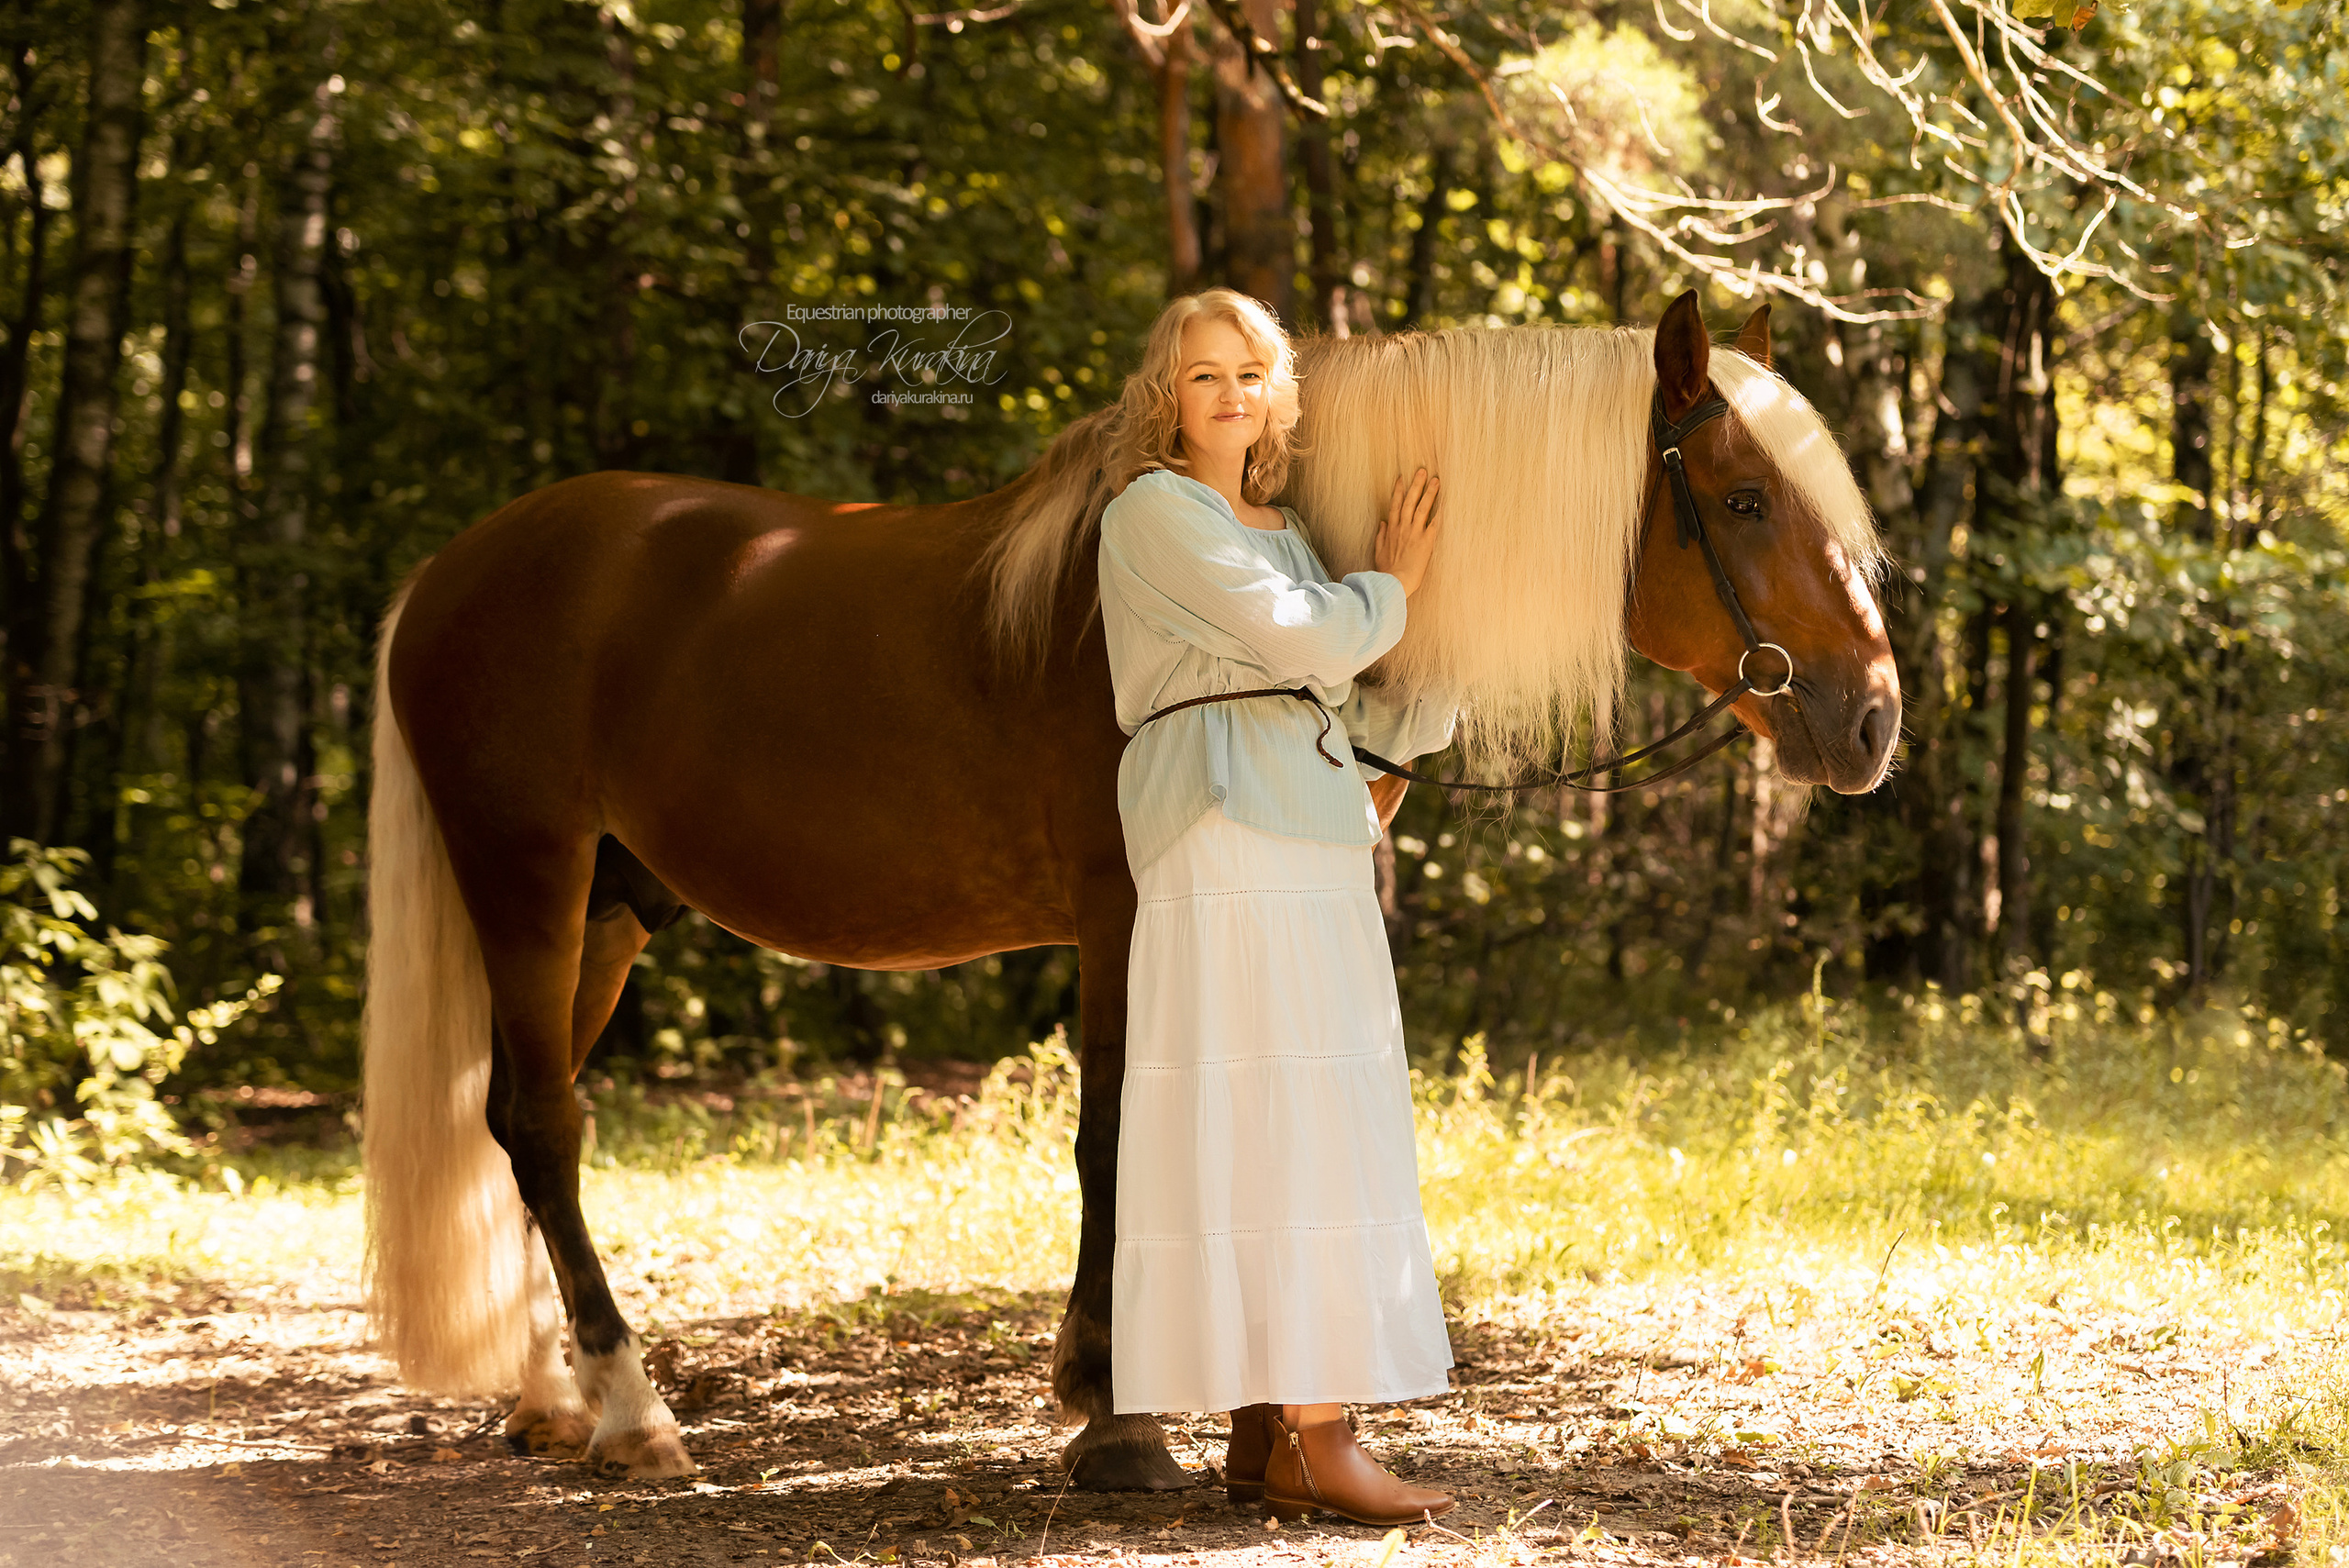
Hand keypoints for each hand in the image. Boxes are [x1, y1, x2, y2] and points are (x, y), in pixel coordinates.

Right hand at [1374, 467, 1440, 597]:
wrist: (1394, 582)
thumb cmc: (1386, 571)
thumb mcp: (1379, 552)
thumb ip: (1381, 536)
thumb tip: (1382, 523)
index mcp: (1391, 530)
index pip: (1395, 505)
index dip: (1398, 490)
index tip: (1401, 478)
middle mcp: (1403, 527)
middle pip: (1409, 501)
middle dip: (1416, 485)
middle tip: (1422, 470)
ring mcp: (1414, 533)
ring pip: (1422, 507)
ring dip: (1429, 493)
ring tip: (1436, 480)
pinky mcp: (1426, 541)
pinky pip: (1434, 523)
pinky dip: (1440, 512)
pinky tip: (1446, 502)